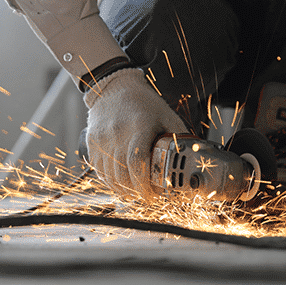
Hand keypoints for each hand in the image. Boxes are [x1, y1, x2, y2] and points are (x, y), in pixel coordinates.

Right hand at [84, 68, 187, 198]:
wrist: (113, 88)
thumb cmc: (143, 103)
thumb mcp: (167, 116)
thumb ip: (178, 138)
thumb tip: (193, 160)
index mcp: (139, 126)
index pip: (137, 163)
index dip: (145, 184)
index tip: (153, 194)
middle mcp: (117, 133)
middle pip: (122, 174)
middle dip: (136, 191)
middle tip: (148, 196)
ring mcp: (102, 139)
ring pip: (109, 176)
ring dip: (123, 190)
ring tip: (136, 192)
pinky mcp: (92, 143)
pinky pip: (99, 170)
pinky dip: (110, 182)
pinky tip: (121, 184)